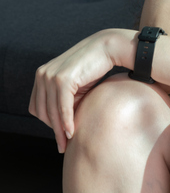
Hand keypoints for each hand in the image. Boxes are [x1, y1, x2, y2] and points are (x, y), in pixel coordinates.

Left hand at [28, 29, 135, 152]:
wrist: (108, 48)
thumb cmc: (95, 67)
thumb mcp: (76, 86)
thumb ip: (66, 101)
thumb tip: (62, 125)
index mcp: (42, 75)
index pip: (37, 106)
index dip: (48, 122)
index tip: (59, 133)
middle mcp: (42, 74)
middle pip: (41, 111)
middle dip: (52, 129)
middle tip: (63, 144)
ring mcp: (51, 76)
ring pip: (51, 111)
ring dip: (59, 130)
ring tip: (67, 142)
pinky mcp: (63, 79)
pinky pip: (62, 107)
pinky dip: (66, 122)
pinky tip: (72, 132)